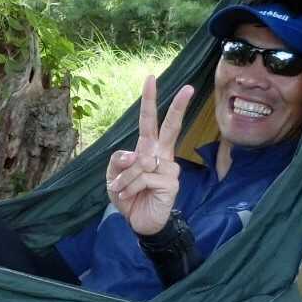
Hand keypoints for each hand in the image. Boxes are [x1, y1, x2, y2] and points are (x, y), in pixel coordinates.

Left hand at [106, 76, 194, 235]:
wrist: (139, 223)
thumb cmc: (128, 196)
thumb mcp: (114, 176)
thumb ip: (118, 161)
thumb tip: (136, 154)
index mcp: (148, 149)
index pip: (150, 121)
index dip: (149, 100)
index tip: (150, 78)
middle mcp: (162, 155)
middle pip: (171, 127)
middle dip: (178, 107)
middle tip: (188, 87)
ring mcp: (169, 169)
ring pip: (141, 162)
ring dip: (125, 178)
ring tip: (123, 191)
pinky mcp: (171, 183)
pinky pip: (143, 176)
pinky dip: (130, 187)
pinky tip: (130, 197)